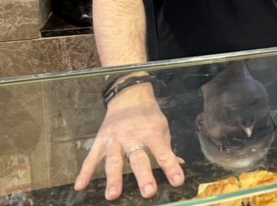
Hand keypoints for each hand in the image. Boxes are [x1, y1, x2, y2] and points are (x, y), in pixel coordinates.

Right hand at [74, 85, 184, 199]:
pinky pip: (91, 158)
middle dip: (144, 176)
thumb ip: (166, 148)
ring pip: (114, 161)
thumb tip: (179, 164)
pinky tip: (80, 186)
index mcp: (151, 134)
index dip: (170, 167)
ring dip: (114, 178)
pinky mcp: (100, 141)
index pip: (163, 153)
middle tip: (148, 192)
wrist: (128, 96)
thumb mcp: (161, 127)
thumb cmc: (148, 116)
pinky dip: (85, 172)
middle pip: (138, 159)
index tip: (178, 181)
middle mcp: (133, 138)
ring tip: (113, 195)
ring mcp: (114, 141)